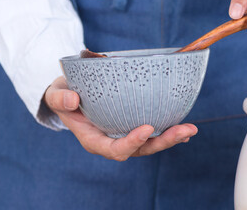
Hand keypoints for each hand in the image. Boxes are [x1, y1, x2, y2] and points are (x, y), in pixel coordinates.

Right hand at [44, 76, 197, 161]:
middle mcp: (111, 141)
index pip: (114, 149)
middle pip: (140, 150)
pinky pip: (152, 133)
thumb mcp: (56, 95)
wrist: (68, 95)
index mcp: (94, 140)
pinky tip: (185, 128)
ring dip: (171, 138)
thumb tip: (73, 100)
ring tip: (190, 130)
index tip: (146, 129)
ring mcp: (123, 135)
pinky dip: (168, 131)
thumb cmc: (63, 96)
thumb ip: (60, 98)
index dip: (131, 143)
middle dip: (162, 142)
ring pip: (150, 144)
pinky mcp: (131, 126)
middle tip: (183, 131)